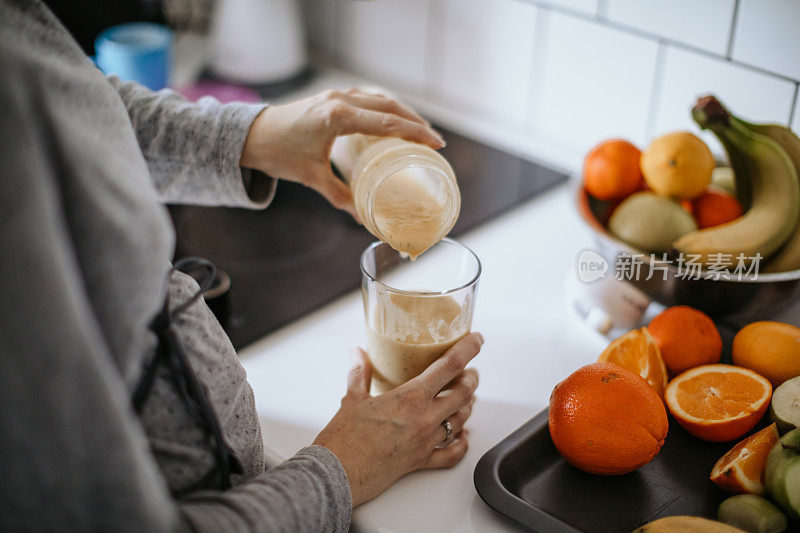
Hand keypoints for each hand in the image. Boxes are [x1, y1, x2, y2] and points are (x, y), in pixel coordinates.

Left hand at [240, 88, 444, 219]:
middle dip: (415, 121)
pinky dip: (384, 106)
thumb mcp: (311, 177)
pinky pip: (366, 97)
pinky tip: (392, 118)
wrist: (250, 134)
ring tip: (419, 129)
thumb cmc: (278, 153)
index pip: (386, 122)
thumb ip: (339, 197)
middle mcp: (339, 100)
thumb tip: (362, 218)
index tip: (436, 143)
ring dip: (401, 111)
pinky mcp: (331, 97)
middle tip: (434, 140)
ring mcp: (335, 95)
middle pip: (389, 106)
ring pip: (379, 98)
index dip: (415, 133)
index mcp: (337, 117)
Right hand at [313, 332, 482, 506]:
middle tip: (471, 371)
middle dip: (471, 379)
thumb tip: (357, 354)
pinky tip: (463, 436)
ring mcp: (426, 441)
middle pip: (463, 393)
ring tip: (467, 397)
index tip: (476, 340)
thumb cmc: (344, 439)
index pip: (450, 366)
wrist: (339, 473)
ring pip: (461, 420)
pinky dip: (461, 444)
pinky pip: (452, 454)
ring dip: (468, 405)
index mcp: (410, 397)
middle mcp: (425, 418)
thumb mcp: (352, 398)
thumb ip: (359, 373)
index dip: (468, 349)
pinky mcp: (422, 462)